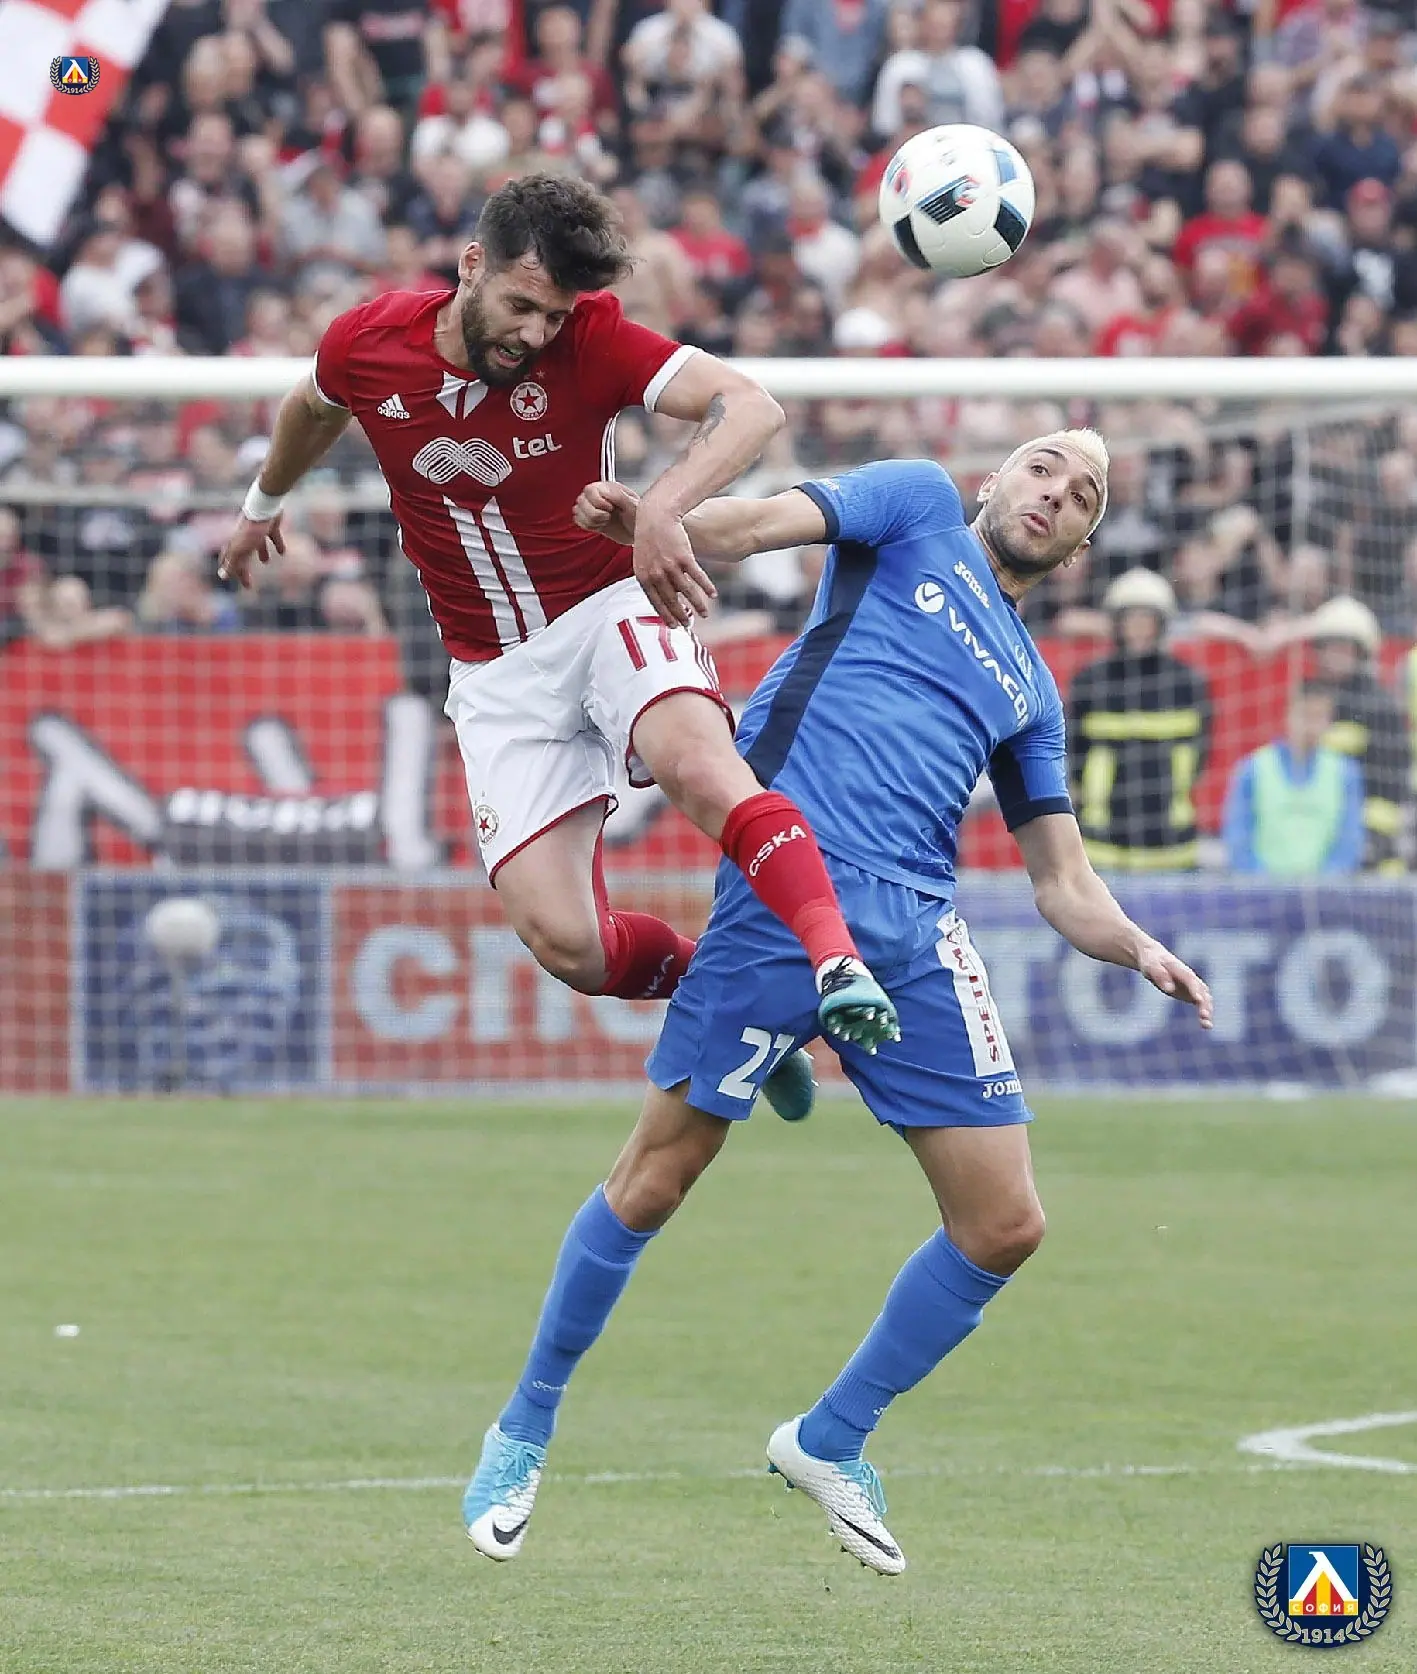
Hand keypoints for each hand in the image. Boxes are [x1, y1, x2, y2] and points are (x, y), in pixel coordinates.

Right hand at [216, 511, 284, 588]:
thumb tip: (222, 576)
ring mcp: (257, 531)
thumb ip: (232, 562)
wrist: (264, 506)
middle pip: (243, 556)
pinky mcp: (270, 525)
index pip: (230, 560)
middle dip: (244, 570)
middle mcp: (245, 537)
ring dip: (261, 553)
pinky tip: (283, 552)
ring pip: (257, 545)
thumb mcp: (239, 548)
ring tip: (266, 562)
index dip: (231, 572)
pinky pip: (273, 537)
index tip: (233, 582)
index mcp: (236, 543)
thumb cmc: (251, 529)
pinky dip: (278, 545)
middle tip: (249, 584)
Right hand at [574, 479, 638, 546]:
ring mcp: (592, 506)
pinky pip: (578, 521)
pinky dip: (588, 526)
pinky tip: (600, 526)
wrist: (637, 532)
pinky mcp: (589, 518)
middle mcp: (598, 494)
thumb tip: (605, 491)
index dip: (598, 502)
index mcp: (608, 487)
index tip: (610, 509)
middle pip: (581, 501)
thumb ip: (619, 496)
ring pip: (578, 511)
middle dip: (594, 514)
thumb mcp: (633, 506)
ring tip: (605, 521)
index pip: (589, 490)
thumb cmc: (638, 518)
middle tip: (608, 517)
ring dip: (591, 521)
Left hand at [633, 509, 716, 628]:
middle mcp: (656, 574)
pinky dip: (707, 587)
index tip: (674, 626)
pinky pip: (698, 576)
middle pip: (672, 600)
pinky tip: (713, 595)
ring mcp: (670, 566)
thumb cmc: (649, 538)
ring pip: (687, 592)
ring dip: (698, 605)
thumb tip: (663, 594)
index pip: (655, 602)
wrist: (655, 516)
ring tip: (705, 614)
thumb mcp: (643, 560)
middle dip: (681, 615)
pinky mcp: (684, 557)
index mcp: (643, 577)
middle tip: (689, 625)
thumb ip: (651, 578)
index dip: (666, 616)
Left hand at [1138, 940, 1212, 1028]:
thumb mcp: (1151, 966)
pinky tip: (1206, 1025)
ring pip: (1204, 998)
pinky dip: (1204, 1013)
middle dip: (1204, 1003)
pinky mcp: (1191, 993)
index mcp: (1180, 969)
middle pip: (1201, 991)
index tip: (1198, 1000)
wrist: (1154, 959)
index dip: (1195, 990)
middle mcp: (1190, 978)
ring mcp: (1192, 986)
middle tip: (1204, 1016)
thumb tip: (1169, 989)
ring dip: (1207, 1010)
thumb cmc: (1151, 962)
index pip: (1190, 980)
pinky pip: (1201, 1004)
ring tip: (1207, 1025)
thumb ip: (1160, 976)